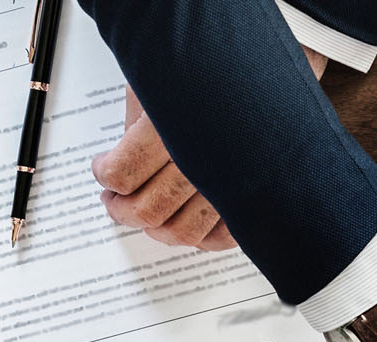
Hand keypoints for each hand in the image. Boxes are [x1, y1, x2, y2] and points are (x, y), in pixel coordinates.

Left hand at [91, 47, 328, 249]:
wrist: (274, 67)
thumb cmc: (216, 69)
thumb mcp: (163, 84)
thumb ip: (139, 124)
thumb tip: (120, 162)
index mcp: (177, 127)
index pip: (124, 174)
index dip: (106, 175)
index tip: (102, 168)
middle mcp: (208, 162)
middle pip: (150, 211)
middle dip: (123, 210)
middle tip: (114, 200)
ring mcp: (233, 185)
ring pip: (183, 232)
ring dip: (156, 228)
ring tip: (146, 211)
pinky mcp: (254, 200)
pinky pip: (222, 239)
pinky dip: (198, 238)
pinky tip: (185, 221)